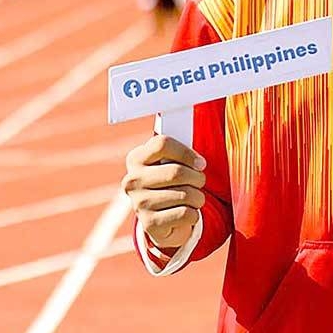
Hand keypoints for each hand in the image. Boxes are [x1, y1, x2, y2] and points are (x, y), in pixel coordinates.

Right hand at [123, 133, 206, 247]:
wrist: (165, 221)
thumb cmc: (173, 184)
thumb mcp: (172, 162)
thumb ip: (179, 146)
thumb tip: (193, 108)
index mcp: (136, 158)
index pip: (162, 143)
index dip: (187, 153)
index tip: (200, 163)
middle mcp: (132, 180)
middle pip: (176, 172)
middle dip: (198, 178)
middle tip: (201, 182)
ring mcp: (138, 203)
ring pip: (185, 194)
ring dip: (199, 197)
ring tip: (194, 198)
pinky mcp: (149, 224)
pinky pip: (186, 214)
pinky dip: (195, 214)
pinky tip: (187, 213)